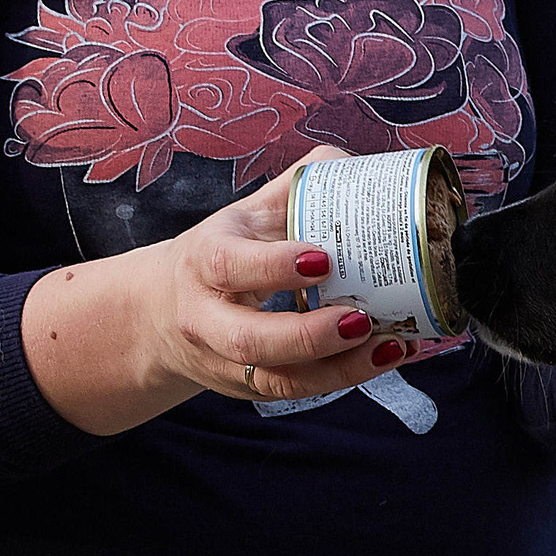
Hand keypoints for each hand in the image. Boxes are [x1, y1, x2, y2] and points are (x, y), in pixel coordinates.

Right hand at [24, 147, 408, 434]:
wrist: (165, 313)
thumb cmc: (225, 252)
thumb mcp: (246, 215)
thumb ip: (297, 187)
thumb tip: (353, 164)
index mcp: (205, 261)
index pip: (230, 265)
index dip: (275, 266)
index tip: (324, 259)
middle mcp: (208, 317)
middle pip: (250, 338)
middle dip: (309, 335)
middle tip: (362, 319)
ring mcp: (229, 359)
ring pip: (279, 379)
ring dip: (340, 368)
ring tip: (390, 346)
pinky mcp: (252, 387)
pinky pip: (299, 391)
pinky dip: (347, 378)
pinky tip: (387, 356)